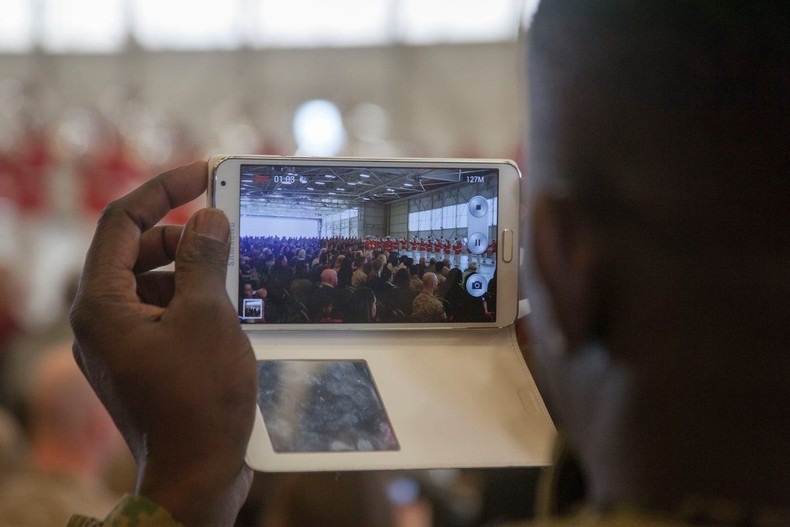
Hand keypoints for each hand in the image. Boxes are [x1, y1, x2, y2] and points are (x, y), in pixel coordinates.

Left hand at [70, 161, 257, 526]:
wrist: (198, 478)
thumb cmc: (198, 401)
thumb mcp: (208, 316)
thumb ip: (204, 258)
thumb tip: (207, 217)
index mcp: (101, 304)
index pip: (121, 221)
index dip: (162, 189)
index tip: (202, 173)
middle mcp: (101, 322)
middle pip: (137, 250)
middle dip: (182, 234)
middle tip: (227, 230)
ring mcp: (121, 345)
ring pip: (153, 283)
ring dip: (192, 269)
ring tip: (234, 275)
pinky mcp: (143, 363)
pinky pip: (164, 312)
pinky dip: (193, 300)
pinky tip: (228, 309)